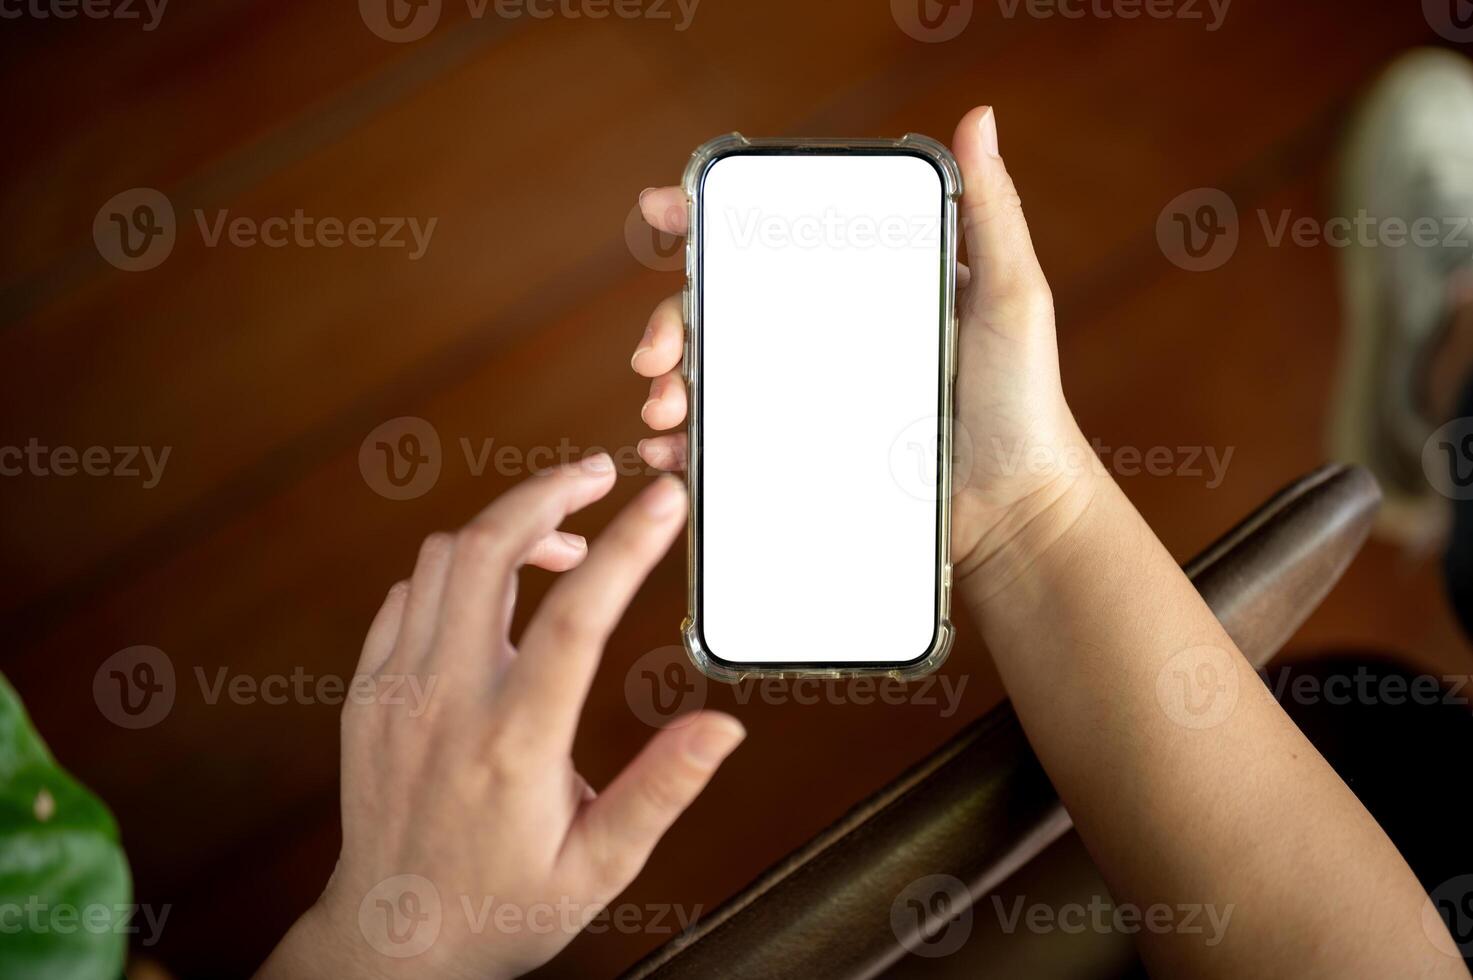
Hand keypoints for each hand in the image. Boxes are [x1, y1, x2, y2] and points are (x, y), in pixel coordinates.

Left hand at [260, 459, 744, 979]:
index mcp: (514, 743)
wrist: (393, 938)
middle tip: (599, 475)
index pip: (578, 615)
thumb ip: (663, 790)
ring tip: (563, 546)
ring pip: (444, 560)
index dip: (629, 546)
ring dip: (507, 530)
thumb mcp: (600, 866)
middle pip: (489, 550)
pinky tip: (497, 597)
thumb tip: (723, 727)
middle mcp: (446, 702)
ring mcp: (397, 690)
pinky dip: (457, 572)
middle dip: (548, 492)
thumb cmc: (504, 905)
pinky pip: (407, 595)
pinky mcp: (369, 692)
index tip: (665, 499)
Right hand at [631, 106, 1097, 599]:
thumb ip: (993, 212)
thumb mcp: (1011, 296)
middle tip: (653, 352)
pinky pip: (727, 444)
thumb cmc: (1023, 402)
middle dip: (668, 320)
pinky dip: (685, 445)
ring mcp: (807, 399)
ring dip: (668, 382)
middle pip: (721, 308)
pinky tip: (670, 451)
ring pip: (712, 375)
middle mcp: (823, 336)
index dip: (708, 218)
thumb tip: (978, 119)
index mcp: (858, 287)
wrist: (1015, 511)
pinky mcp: (800, 457)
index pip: (772, 240)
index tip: (665, 208)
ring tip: (664, 406)